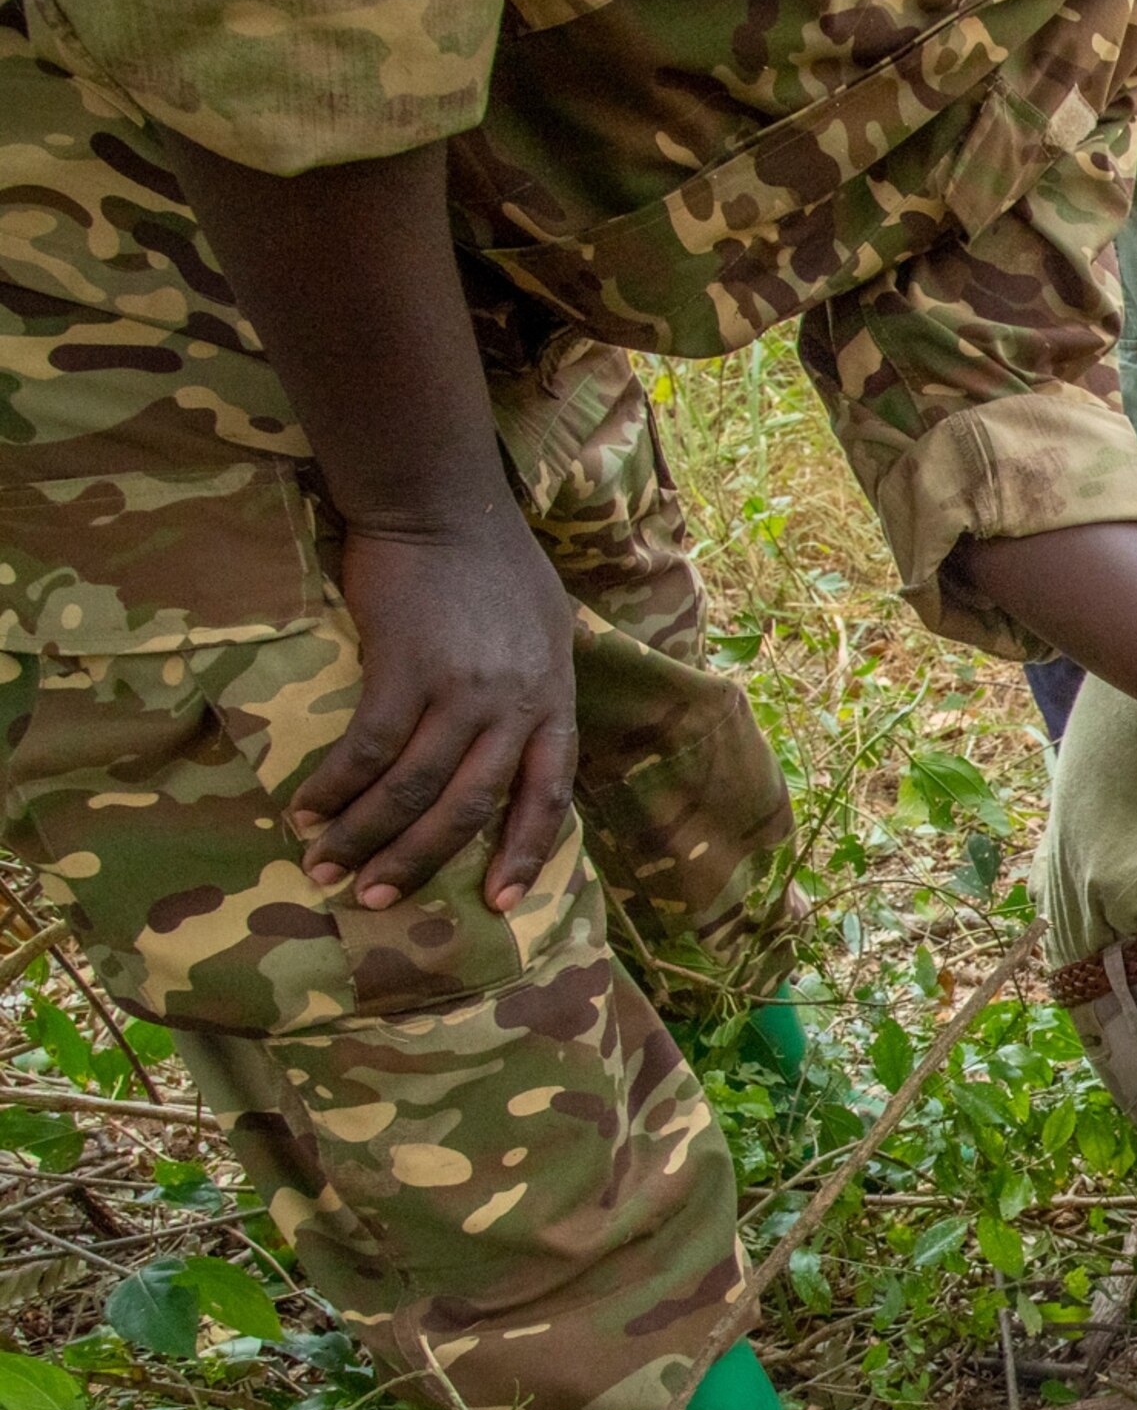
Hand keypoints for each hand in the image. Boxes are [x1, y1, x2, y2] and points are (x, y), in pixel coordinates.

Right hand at [291, 524, 578, 912]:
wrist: (443, 507)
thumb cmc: (497, 563)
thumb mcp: (549, 630)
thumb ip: (539, 690)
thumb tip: (523, 737)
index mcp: (553, 702)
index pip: (549, 796)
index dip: (525, 854)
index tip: (498, 903)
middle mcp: (514, 707)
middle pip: (469, 808)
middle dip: (419, 861)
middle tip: (375, 900)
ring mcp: (460, 691)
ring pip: (413, 789)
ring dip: (366, 836)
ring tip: (328, 868)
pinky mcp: (403, 670)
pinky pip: (368, 750)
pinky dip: (336, 787)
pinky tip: (309, 810)